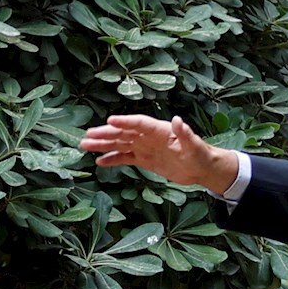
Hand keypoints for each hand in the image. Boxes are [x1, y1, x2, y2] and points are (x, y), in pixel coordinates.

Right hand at [80, 113, 237, 192]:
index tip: (110, 121)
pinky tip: (99, 161)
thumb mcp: (194, 146)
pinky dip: (112, 159)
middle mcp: (149, 136)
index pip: (139, 123)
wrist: (202, 168)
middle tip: (88, 136)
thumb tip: (178, 120)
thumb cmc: (200, 154)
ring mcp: (145, 147)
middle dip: (106, 134)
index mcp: (160, 130)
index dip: (125, 122)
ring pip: (120, 144)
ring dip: (103, 145)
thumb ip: (185, 133)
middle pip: (124, 133)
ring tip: (85, 145)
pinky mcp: (144, 159)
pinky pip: (125, 158)